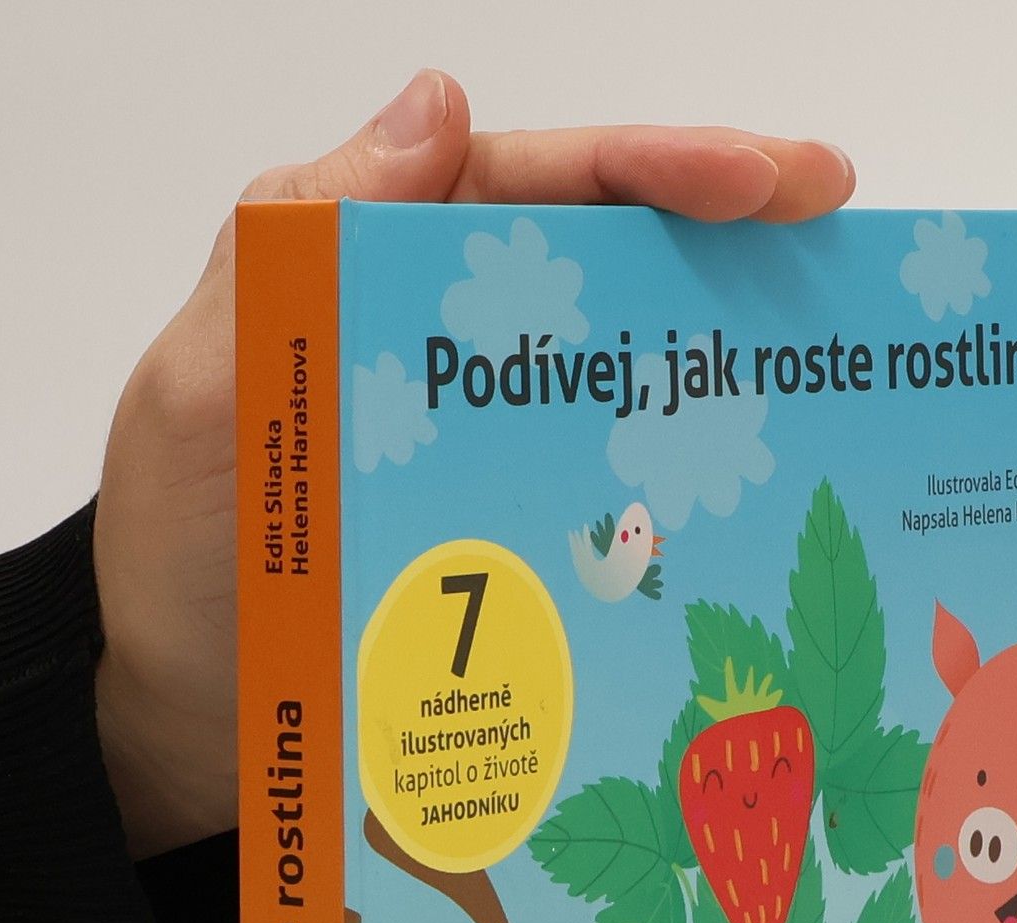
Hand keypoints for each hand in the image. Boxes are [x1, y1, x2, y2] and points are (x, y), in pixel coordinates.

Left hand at [93, 70, 855, 856]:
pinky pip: (612, 481)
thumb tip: (438, 106)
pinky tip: (759, 480)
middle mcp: (449, 339)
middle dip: (727, 227)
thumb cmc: (177, 554)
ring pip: (624, 364)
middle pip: (605, 256)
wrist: (183, 722)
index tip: (765, 179)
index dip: (657, 165)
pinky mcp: (514, 530)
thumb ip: (295, 248)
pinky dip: (687, 472)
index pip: (535, 181)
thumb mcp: (207, 389)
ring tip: (833, 339)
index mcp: (374, 264)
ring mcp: (491, 439)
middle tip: (838, 220)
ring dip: (726, 343)